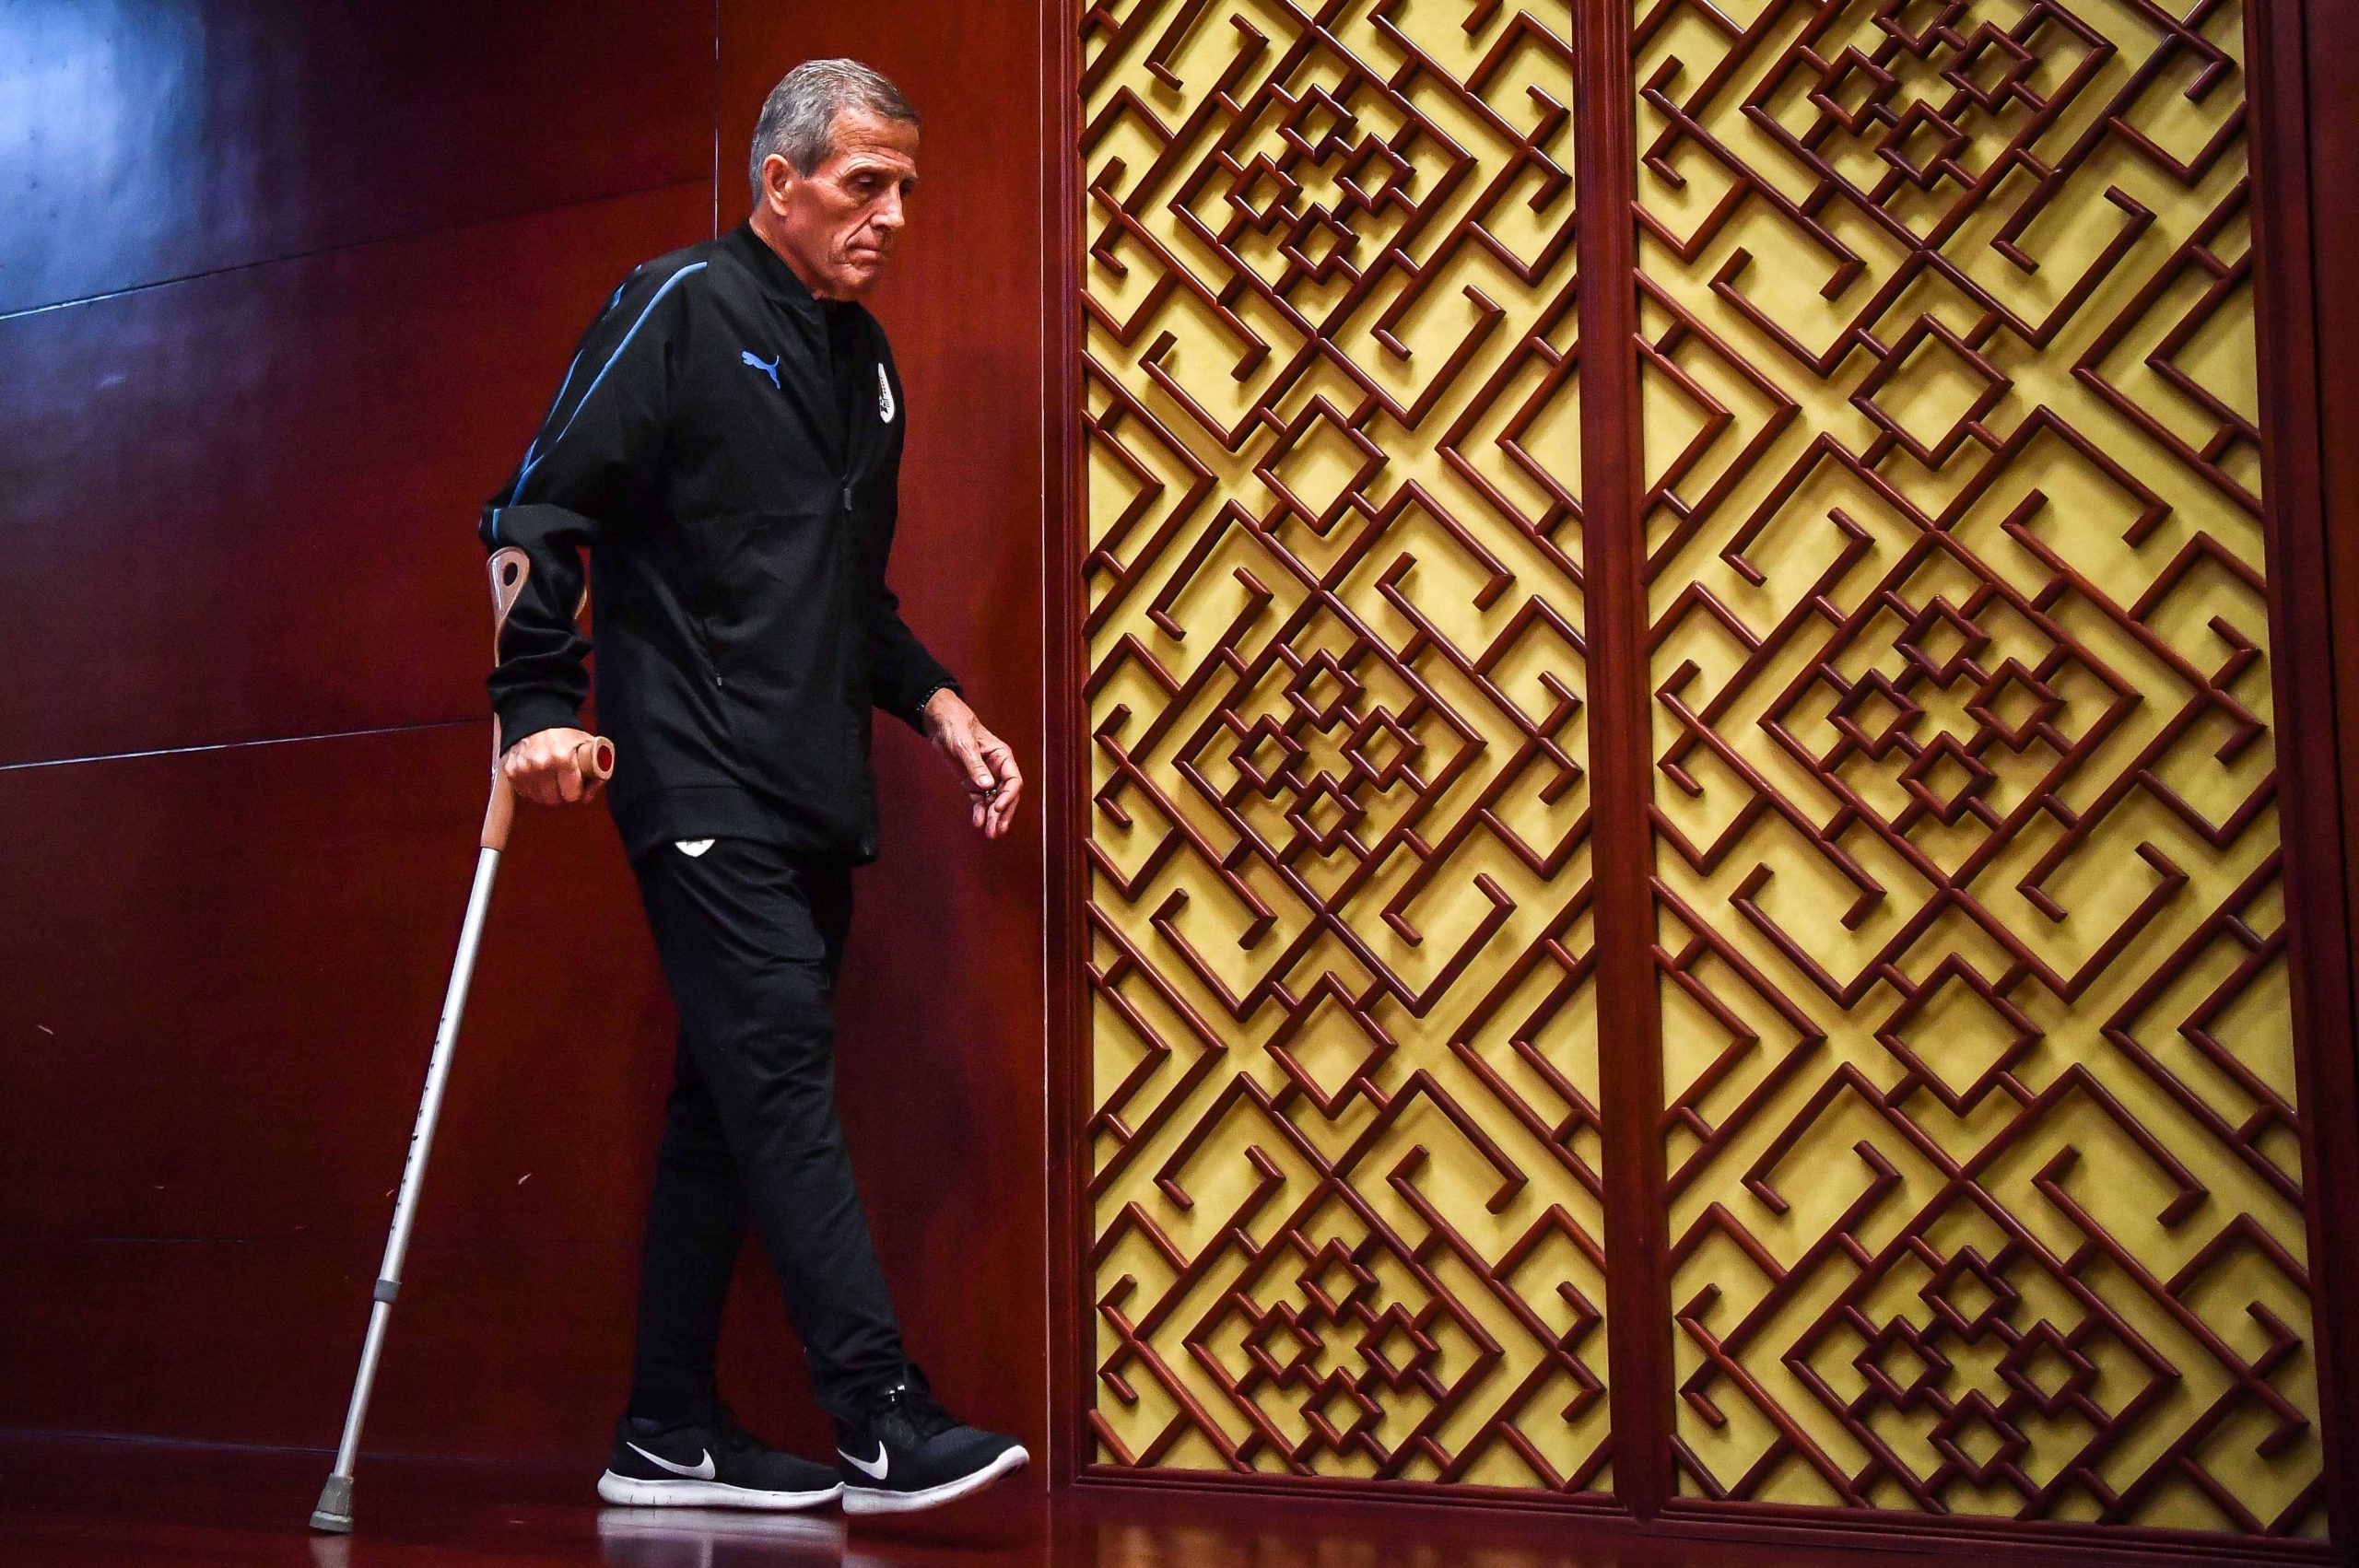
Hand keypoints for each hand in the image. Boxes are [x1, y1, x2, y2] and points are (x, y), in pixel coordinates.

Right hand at [501, 726, 607, 806]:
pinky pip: (524, 792)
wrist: (536, 717)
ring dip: (546, 793)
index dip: (577, 792)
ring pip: (538, 799)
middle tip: (564, 783)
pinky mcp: (511, 770)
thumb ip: (596, 772)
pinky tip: (538, 776)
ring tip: (551, 778)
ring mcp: (523, 768)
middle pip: (554, 800)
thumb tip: (586, 798)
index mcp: (562, 758)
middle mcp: (540, 764)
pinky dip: (532, 788)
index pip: (571, 794)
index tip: (577, 786)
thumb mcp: (588, 745)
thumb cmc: (564, 733)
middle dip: (562, 794)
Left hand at [921, 689, 1021, 838]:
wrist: (940, 722)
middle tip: (998, 830)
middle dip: (1003, 813)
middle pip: (1006, 795)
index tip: (997, 807)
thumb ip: (975, 765)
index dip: (1008, 796)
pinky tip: (978, 822)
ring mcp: (985, 776)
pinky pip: (979, 800)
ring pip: (993, 801)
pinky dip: (979, 811)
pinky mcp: (972, 782)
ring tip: (990, 834)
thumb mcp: (964, 745)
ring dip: (993, 817)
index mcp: (1002, 756)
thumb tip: (987, 786)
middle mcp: (997, 769)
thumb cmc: (956, 726)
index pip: (1013, 780)